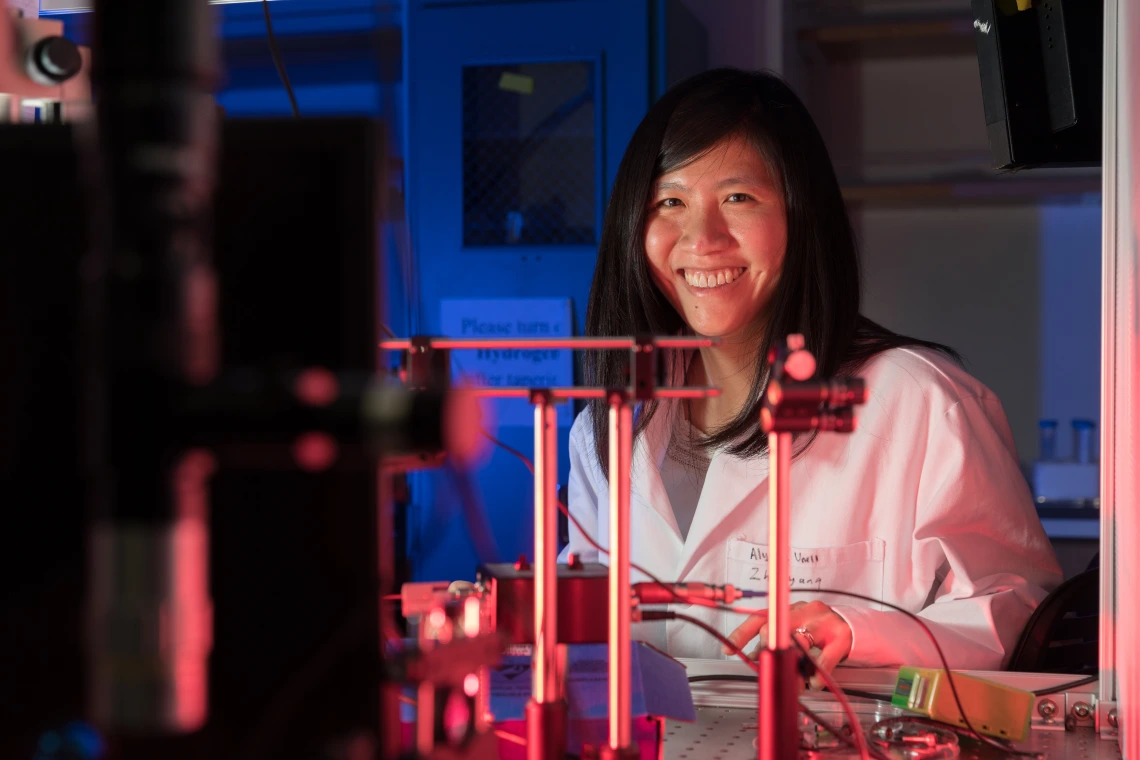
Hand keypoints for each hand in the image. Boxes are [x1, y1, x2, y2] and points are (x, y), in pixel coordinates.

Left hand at [724, 600, 852, 690]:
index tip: (729, 649)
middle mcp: (805, 610)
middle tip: (771, 671)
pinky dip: (817, 674)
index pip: (760, 617)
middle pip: (777, 627)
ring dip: (792, 667)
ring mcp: (823, 621)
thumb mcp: (797, 631)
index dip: (742, 633)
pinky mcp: (841, 636)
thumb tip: (751, 657)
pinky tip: (814, 683)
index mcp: (790, 610)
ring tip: (793, 684)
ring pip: (800, 641)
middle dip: (769, 652)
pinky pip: (825, 658)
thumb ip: (776, 643)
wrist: (855, 628)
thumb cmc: (821, 631)